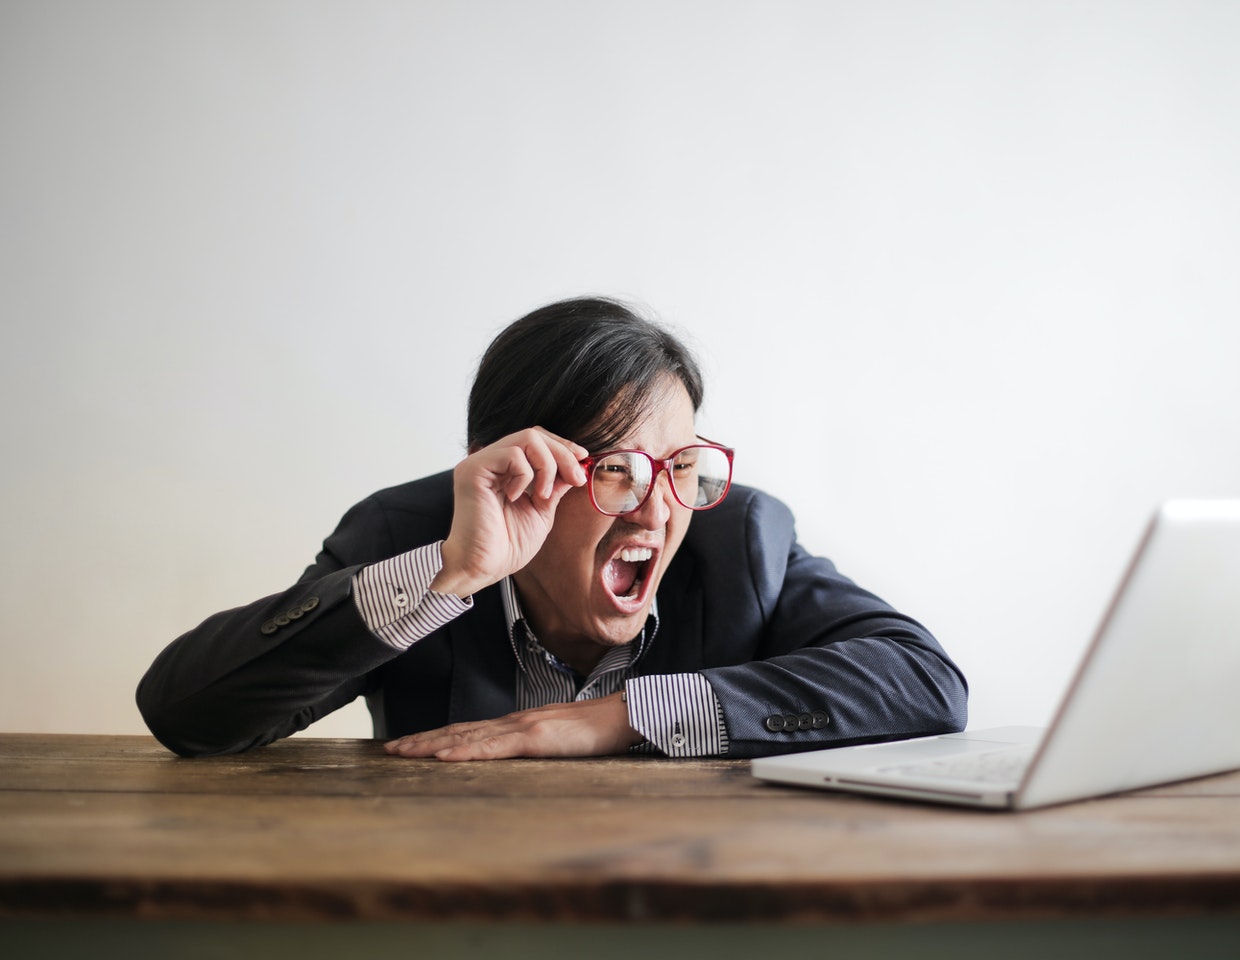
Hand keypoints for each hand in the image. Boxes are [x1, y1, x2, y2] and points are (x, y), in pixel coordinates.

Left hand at [383, 693, 642, 760]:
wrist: (624, 715)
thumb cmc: (597, 730)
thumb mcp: (559, 741)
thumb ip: (535, 746)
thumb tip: (515, 757)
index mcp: (518, 724)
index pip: (469, 730)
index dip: (438, 737)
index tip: (410, 744)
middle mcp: (514, 722)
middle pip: (459, 730)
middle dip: (423, 740)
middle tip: (390, 749)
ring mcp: (524, 727)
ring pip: (469, 736)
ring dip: (433, 744)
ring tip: (405, 752)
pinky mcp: (537, 737)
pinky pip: (494, 747)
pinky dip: (466, 750)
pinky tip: (445, 756)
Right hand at [431, 428, 587, 597]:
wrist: (483, 568)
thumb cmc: (507, 546)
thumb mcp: (541, 510)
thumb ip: (554, 486)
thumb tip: (575, 466)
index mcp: (503, 469)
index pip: (535, 440)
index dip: (561, 445)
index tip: (582, 459)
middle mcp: (489, 461)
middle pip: (534, 434)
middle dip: (562, 453)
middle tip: (576, 478)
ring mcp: (479, 463)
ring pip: (527, 438)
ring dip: (547, 466)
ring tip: (542, 496)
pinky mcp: (473, 470)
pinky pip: (512, 455)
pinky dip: (525, 475)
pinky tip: (517, 497)